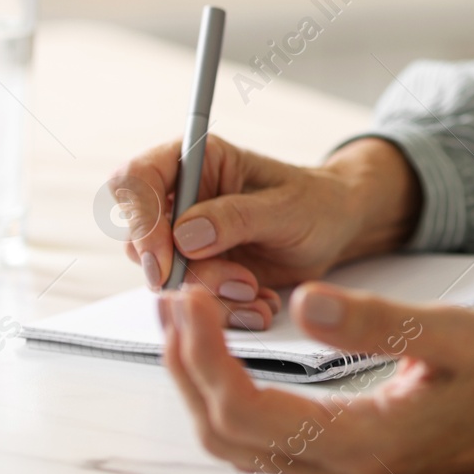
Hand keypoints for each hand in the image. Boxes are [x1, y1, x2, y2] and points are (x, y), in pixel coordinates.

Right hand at [110, 136, 419, 328]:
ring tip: (256, 290)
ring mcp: (187, 240)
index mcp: (198, 162)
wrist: (337, 228)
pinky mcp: (200, 272)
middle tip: (238, 282)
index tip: (165, 259)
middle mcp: (183, 200)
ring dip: (210, 294)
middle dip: (185, 272)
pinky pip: (192, 301)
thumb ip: (236, 217)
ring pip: (164, 278)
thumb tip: (183, 235)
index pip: (136, 179)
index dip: (139, 219)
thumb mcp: (287, 207)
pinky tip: (260, 303)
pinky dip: (224, 311)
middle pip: (141, 240)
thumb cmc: (317, 203)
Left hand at [158, 283, 473, 473]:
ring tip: (187, 322)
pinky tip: (229, 355)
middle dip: (186, 368)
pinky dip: (230, 397)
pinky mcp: (345, 463)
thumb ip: (376, 321)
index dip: (205, 354)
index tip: (193, 298)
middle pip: (225, 434)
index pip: (246, 410)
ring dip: (201, 384)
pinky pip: (263, 441)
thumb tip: (303, 302)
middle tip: (173, 301)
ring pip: (237, 444)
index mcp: (360, 443)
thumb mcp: (452, 332)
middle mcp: (340, 473)